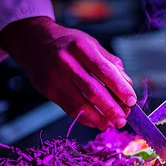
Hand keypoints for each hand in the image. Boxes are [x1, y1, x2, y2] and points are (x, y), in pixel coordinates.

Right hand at [0, 17, 135, 129]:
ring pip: (80, 104)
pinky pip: (70, 109)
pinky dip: (85, 119)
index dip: (120, 88)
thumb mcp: (92, 44)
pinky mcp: (48, 91)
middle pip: (92, 91)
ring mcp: (55, 78)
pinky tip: (96, 122)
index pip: (105, 71)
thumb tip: (127, 85)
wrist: (34, 41)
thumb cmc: (68, 43)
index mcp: (81, 47)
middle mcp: (66, 62)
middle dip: (110, 108)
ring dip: (98, 118)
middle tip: (122, 119)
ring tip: (110, 124)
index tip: (131, 101)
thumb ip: (111, 64)